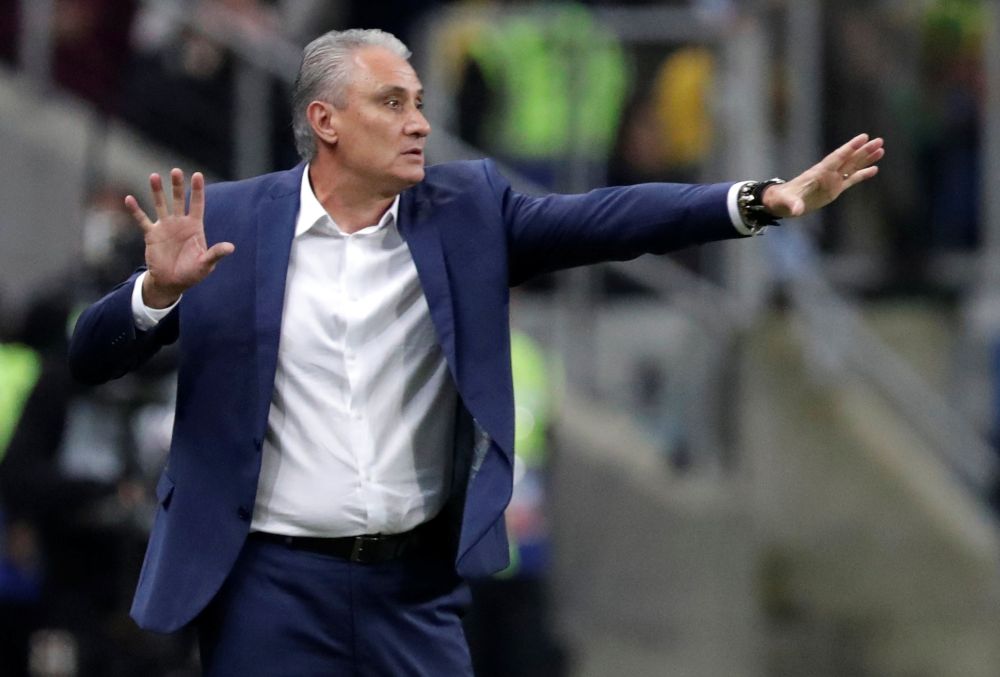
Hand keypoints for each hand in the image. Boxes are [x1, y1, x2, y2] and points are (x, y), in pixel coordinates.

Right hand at [125, 169, 234, 308]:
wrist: (172, 282)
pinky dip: (136, 210)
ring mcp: (164, 227)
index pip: (197, 204)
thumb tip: (231, 248)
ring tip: (154, 176)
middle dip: (177, 186)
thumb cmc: (192, 273)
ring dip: (157, 192)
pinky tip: (129, 199)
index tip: (198, 175)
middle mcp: (179, 223)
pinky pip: (142, 220)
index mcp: (194, 227)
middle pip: (178, 200)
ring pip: (160, 205)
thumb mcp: (206, 264)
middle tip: (176, 171)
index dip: (197, 190)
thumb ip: (215, 254)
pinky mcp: (151, 235)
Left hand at [762, 133, 884, 217]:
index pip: (836, 158)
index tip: (863, 137)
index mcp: (818, 173)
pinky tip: (874, 169)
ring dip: (866, 159)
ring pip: (852, 167)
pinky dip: (862, 175)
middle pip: (848, 159)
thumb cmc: (782, 200)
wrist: (781, 203)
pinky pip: (851, 180)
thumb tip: (796, 211)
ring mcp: (831, 181)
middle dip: (863, 151)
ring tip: (881, 149)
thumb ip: (793, 205)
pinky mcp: (834, 190)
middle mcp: (827, 174)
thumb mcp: (786, 203)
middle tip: (879, 141)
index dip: (849, 148)